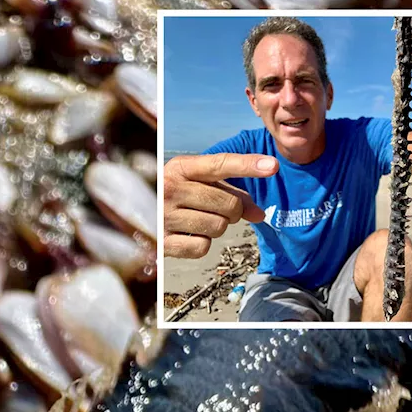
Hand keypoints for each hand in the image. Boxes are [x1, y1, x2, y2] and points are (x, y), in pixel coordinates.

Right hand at [162, 153, 276, 258]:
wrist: (138, 217)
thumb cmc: (179, 198)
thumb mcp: (200, 185)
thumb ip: (232, 193)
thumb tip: (260, 215)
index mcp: (180, 167)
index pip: (220, 164)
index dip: (248, 165)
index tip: (273, 166)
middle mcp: (169, 188)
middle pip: (227, 204)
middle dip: (234, 211)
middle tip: (223, 211)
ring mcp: (163, 216)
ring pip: (218, 227)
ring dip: (217, 227)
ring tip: (201, 222)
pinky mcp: (162, 243)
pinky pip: (202, 247)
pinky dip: (202, 244)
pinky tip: (189, 236)